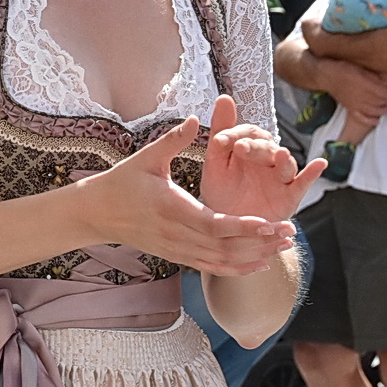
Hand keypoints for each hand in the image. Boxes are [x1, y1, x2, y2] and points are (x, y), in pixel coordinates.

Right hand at [80, 117, 296, 275]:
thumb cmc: (122, 181)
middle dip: (259, 242)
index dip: (242, 227)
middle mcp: (175, 234)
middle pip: (224, 246)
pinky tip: (259, 264)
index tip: (268, 222)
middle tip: (289, 232)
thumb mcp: (146, 157)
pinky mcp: (176, 256)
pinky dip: (236, 268)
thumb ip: (173, 139)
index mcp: (171, 208)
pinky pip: (210, 267)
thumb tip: (196, 118)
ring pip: (220, 261)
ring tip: (282, 247)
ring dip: (253, 257)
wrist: (97, 213)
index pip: (213, 224)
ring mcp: (176, 249)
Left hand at [198, 95, 323, 222]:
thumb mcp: (216, 162)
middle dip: (255, 147)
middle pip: (266, 147)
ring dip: (284, 159)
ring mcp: (280, 177)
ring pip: (285, 164)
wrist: (227, 226)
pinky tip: (320, 163)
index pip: (247, 133)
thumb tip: (224, 97)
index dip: (234, 134)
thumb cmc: (222, 192)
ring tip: (281, 154)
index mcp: (249, 148)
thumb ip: (221, 131)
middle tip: (241, 148)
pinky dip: (312, 173)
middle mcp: (267, 159)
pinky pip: (303, 183)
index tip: (219, 141)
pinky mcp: (290, 196)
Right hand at [317, 56, 386, 126]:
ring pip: (374, 111)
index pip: (384, 93)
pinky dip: (371, 121)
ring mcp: (355, 104)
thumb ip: (372, 76)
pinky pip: (362, 118)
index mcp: (364, 84)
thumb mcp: (359, 68)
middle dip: (386, 100)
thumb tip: (384, 83)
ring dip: (382, 110)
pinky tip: (377, 120)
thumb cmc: (342, 69)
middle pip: (380, 102)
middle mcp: (361, 96)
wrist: (326, 76)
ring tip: (386, 108)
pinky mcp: (350, 109)